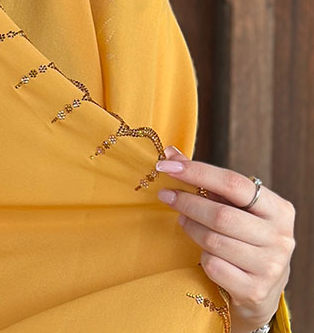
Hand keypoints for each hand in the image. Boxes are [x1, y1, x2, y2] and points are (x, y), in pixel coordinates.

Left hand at [155, 146, 294, 332]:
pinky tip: (202, 252)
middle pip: (221, 214)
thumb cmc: (243, 236)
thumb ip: (205, 179)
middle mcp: (280, 238)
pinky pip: (214, 266)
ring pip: (214, 241)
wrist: (261, 288)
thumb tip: (170, 153)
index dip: (197, 171)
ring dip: (190, 227)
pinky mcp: (255, 291)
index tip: (166, 165)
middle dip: (187, 202)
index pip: (233, 183)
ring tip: (182, 220)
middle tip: (165, 195)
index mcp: (278, 209)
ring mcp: (270, 267)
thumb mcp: (234, 206)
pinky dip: (201, 256)